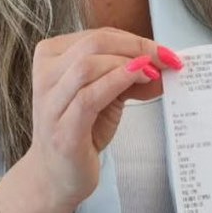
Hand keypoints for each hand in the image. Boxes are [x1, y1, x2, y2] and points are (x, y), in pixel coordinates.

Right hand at [27, 28, 182, 209]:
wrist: (54, 177)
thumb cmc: (79, 132)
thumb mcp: (105, 96)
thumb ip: (129, 77)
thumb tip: (163, 63)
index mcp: (51, 58)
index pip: (97, 36)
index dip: (135, 39)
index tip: (164, 51)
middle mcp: (45, 76)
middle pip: (94, 44)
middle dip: (137, 47)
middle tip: (166, 59)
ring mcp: (50, 104)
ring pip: (88, 65)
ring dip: (128, 64)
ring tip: (154, 72)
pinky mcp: (62, 131)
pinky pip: (89, 97)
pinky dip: (117, 82)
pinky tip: (139, 80)